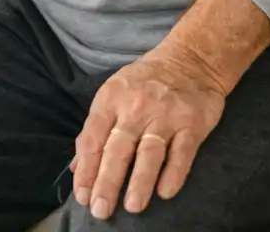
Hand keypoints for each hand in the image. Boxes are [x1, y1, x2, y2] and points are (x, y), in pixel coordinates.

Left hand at [72, 47, 225, 219]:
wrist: (191, 59)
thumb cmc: (144, 81)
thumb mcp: (113, 94)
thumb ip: (95, 130)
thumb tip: (76, 168)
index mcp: (110, 99)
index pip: (92, 139)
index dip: (86, 170)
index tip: (83, 196)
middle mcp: (136, 107)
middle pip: (118, 149)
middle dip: (107, 181)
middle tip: (100, 210)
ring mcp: (165, 115)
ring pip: (150, 153)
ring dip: (139, 182)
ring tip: (132, 207)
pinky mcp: (192, 124)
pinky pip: (182, 152)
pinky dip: (174, 174)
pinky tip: (165, 193)